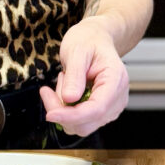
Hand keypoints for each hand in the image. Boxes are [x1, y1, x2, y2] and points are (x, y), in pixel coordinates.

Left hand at [38, 18, 128, 136]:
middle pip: (87, 122)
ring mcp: (110, 107)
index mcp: (115, 80)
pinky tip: (66, 89)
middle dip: (62, 111)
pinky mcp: (101, 112)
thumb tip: (69, 99)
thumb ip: (75, 75)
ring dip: (63, 110)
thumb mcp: (77, 51)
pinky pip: (79, 121)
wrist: (95, 39)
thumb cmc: (88, 41)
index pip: (96, 109)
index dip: (72, 116)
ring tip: (64, 81)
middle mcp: (117, 98)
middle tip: (48, 90)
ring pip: (81, 125)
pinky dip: (66, 110)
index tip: (50, 114)